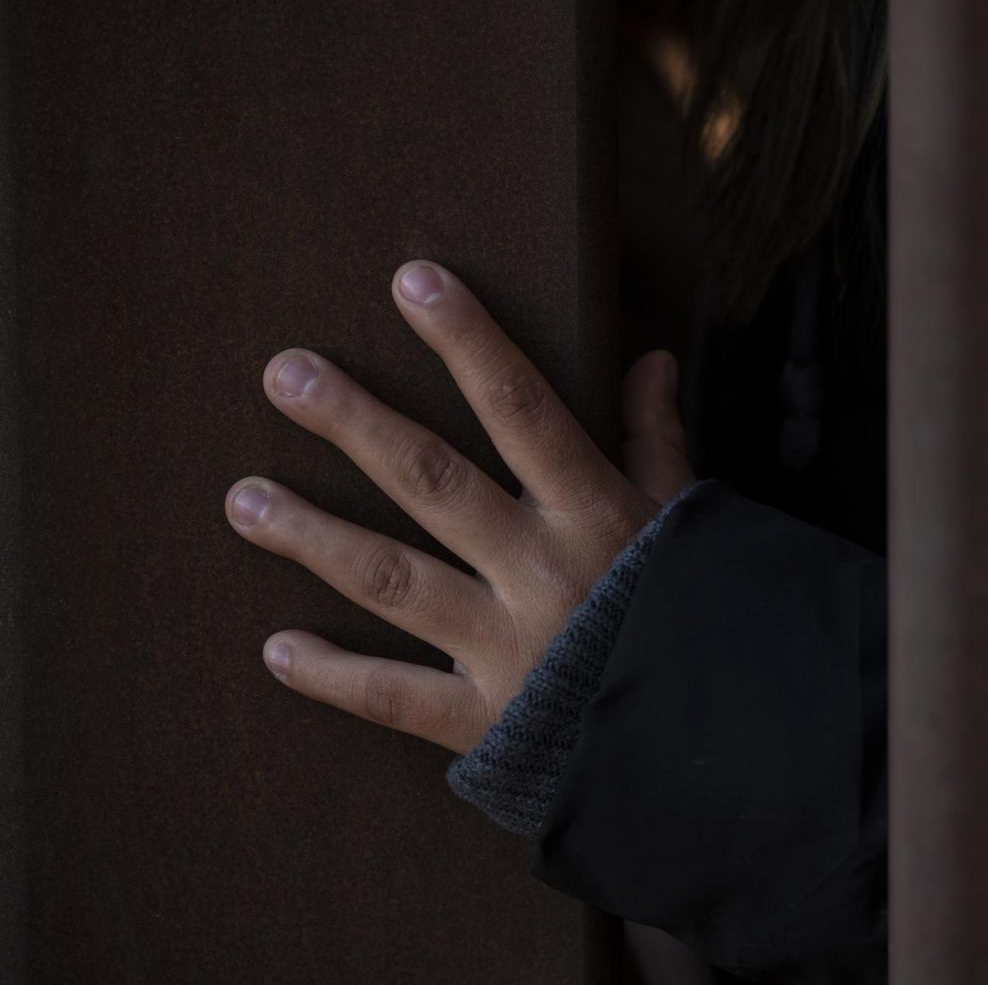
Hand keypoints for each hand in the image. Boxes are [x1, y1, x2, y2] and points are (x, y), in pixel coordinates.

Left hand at [223, 260, 695, 755]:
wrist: (713, 737)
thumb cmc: (695, 615)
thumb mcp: (685, 521)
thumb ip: (657, 441)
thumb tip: (651, 359)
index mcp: (594, 513)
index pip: (524, 408)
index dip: (468, 342)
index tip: (411, 281)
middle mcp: (540, 571)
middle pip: (433, 481)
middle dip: (356, 423)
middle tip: (285, 374)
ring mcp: (506, 647)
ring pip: (393, 581)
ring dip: (313, 538)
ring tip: (243, 499)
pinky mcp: (484, 721)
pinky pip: (395, 695)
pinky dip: (333, 676)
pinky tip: (274, 650)